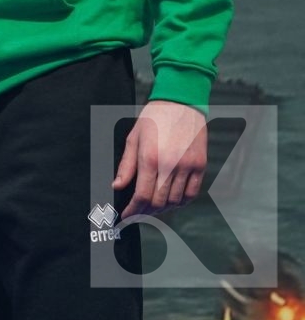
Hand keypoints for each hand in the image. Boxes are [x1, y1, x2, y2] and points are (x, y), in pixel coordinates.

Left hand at [113, 99, 207, 218]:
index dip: (133, 211)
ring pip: (176, 201)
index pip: (141, 196)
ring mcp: (188, 167)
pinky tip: (171, 201)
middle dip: (145, 212)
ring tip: (152, 207)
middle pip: (159, 203)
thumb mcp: (133, 138)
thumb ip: (126, 165)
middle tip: (137, 213)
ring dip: (163, 209)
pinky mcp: (201, 166)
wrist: (181, 103)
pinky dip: (181, 202)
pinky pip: (192, 194)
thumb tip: (117, 186)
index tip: (126, 216)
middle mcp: (171, 166)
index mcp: (150, 158)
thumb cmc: (154, 118)